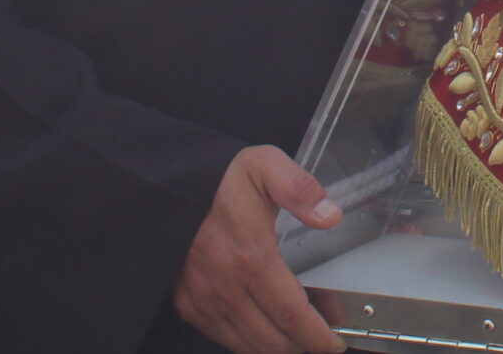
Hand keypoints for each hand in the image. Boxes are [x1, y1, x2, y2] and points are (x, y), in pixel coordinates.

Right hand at [172, 147, 343, 353]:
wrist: (169, 189)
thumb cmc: (221, 180)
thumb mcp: (266, 167)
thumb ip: (301, 189)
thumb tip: (330, 216)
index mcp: (250, 256)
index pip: (290, 312)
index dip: (316, 334)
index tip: (333, 343)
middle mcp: (225, 286)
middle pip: (271, 339)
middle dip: (301, 345)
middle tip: (320, 341)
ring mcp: (204, 299)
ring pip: (247, 345)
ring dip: (275, 348)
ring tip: (297, 339)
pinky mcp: (188, 304)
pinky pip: (223, 337)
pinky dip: (247, 342)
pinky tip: (264, 331)